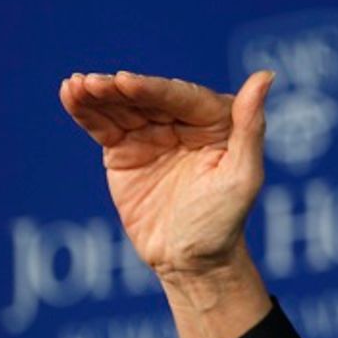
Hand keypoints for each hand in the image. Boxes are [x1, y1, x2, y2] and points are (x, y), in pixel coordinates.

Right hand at [59, 70, 276, 337]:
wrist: (191, 261)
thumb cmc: (225, 220)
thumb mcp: (243, 176)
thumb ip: (251, 126)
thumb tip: (266, 75)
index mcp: (218, 120)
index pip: (183, 98)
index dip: (154, 89)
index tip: (125, 81)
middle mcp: (185, 120)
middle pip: (149, 98)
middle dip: (118, 89)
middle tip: (91, 83)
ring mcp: (153, 133)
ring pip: (123, 107)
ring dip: (97, 94)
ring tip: (74, 86)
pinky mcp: (125, 150)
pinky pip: (104, 126)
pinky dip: (87, 111)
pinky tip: (71, 95)